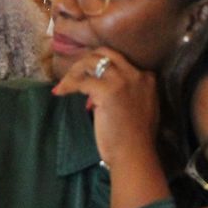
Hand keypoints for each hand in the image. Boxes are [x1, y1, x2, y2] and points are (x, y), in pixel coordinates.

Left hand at [53, 46, 159, 171]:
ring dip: (74, 72)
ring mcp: (122, 81)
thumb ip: (126, 93)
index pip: (119, 59)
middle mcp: (136, 74)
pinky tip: (60, 92)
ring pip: (91, 62)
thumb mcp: (140, 108)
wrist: (134, 154)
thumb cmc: (134, 138)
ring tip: (64, 85)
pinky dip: (68, 85)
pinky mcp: (107, 90)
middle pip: (105, 53)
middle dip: (86, 62)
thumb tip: (99, 89)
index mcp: (147, 78)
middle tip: (73, 76)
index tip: (88, 77)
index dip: (100, 67)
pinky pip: (81, 80)